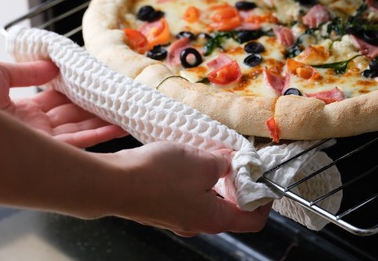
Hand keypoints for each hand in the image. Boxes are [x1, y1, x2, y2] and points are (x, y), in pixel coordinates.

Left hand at [0, 60, 126, 147]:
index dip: (76, 94)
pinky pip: (78, 146)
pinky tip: (117, 127)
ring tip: (126, 114)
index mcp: (20, 111)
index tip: (95, 85)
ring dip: (103, 124)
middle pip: (72, 119)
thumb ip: (28, 72)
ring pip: (79, 133)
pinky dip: (99, 136)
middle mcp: (32, 130)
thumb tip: (52, 65)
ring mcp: (38, 143)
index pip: (56, 103)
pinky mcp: (44, 153)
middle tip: (118, 99)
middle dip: (95, 110)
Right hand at [110, 142, 271, 235]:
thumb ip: (225, 163)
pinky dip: (193, 177)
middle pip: (230, 208)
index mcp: (215, 219)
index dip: (264, 199)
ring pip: (206, 198)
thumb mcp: (203, 162)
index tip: (264, 178)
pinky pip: (186, 193)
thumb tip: (233, 162)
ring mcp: (177, 218)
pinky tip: (186, 158)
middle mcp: (197, 224)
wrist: (112, 183)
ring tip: (209, 153)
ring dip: (212, 176)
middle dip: (236, 181)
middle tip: (236, 158)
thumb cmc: (158, 177)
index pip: (253, 220)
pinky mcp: (160, 207)